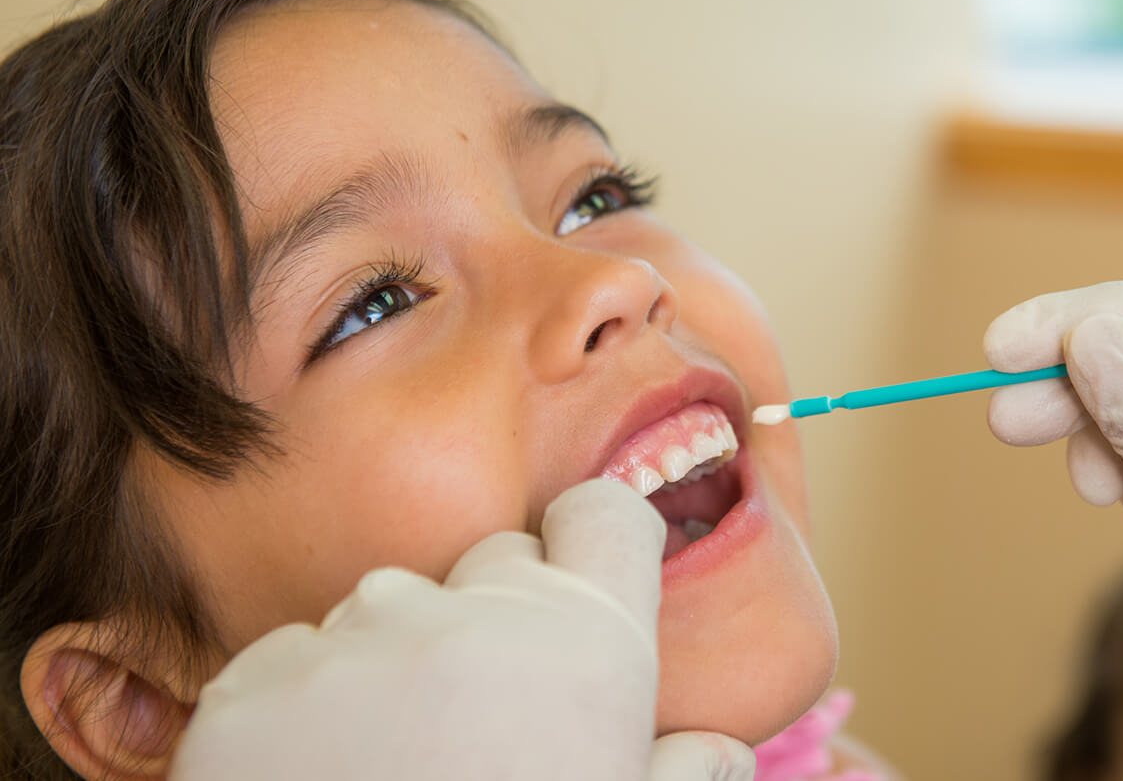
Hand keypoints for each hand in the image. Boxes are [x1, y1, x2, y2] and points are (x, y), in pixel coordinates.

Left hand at [168, 478, 753, 780]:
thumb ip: (680, 778)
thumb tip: (721, 751)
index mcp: (589, 649)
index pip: (602, 515)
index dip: (589, 545)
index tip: (574, 585)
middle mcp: (473, 619)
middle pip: (493, 565)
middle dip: (492, 622)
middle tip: (478, 734)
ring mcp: (354, 646)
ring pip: (383, 617)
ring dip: (389, 670)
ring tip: (389, 778)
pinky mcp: (254, 690)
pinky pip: (288, 666)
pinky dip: (297, 714)